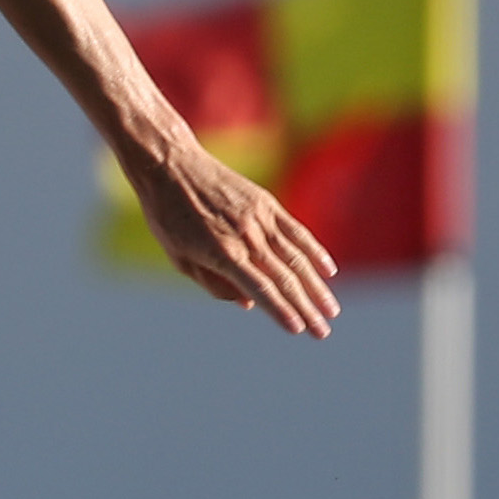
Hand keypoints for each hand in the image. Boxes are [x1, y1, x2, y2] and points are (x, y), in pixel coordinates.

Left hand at [130, 144, 339, 335]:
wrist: (170, 165)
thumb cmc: (167, 216)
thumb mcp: (180, 258)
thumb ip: (214, 285)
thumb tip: (249, 304)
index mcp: (221, 253)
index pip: (260, 289)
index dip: (280, 311)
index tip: (298, 330)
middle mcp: (245, 236)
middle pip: (284, 278)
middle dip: (306, 308)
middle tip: (323, 332)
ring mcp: (258, 218)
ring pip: (296, 257)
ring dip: (317, 286)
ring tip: (331, 310)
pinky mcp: (265, 202)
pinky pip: (296, 230)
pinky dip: (315, 251)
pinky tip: (329, 270)